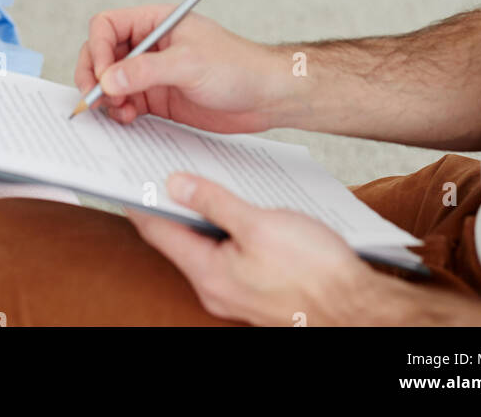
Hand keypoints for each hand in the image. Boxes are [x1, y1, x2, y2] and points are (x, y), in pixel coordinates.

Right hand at [75, 6, 287, 132]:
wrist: (266, 96)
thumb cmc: (238, 66)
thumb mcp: (190, 63)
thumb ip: (146, 70)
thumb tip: (109, 79)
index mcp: (156, 22)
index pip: (108, 26)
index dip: (99, 49)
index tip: (104, 76)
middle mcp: (149, 45)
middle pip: (102, 54)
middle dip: (95, 76)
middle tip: (97, 99)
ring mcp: (151, 73)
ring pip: (110, 82)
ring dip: (106, 98)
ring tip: (121, 112)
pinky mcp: (157, 99)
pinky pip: (125, 103)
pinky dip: (119, 113)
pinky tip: (130, 120)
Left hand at [126, 173, 372, 326]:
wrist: (354, 309)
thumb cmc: (314, 271)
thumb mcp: (259, 224)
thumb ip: (214, 202)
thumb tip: (175, 184)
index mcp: (208, 272)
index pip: (157, 232)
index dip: (140, 202)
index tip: (125, 178)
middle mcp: (215, 287)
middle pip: (178, 240)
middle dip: (168, 206)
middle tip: (158, 171)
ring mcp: (235, 292)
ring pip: (204, 248)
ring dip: (199, 217)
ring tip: (196, 183)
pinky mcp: (255, 290)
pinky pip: (227, 257)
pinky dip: (223, 232)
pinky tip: (236, 212)